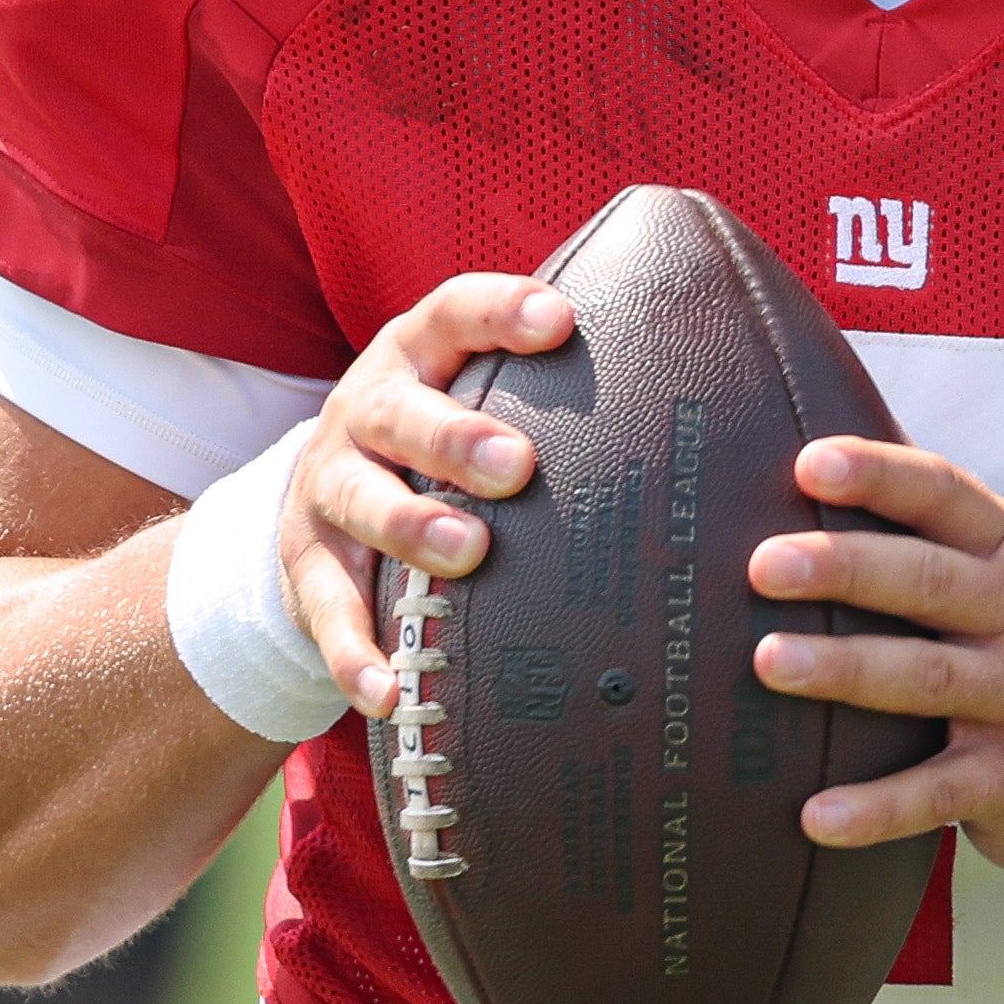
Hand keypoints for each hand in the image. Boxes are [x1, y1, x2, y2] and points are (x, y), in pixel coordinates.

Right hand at [281, 274, 572, 721]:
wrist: (322, 497)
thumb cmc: (441, 438)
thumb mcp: (476, 390)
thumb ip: (551, 387)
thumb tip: (694, 390)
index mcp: (416, 356)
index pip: (454, 313)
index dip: (502, 312)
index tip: (560, 322)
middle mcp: (365, 411)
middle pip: (401, 413)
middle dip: (456, 438)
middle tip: (517, 466)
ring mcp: (330, 487)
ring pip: (362, 501)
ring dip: (413, 528)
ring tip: (469, 553)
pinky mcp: (308, 565)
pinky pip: (328, 611)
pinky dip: (356, 653)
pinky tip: (390, 691)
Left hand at [748, 440, 1003, 880]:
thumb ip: (930, 533)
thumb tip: (815, 464)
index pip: (947, 495)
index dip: (881, 476)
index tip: (810, 464)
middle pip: (929, 581)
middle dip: (846, 568)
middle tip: (765, 565)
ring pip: (928, 678)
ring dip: (845, 669)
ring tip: (768, 661)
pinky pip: (938, 791)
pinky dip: (877, 806)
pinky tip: (817, 817)